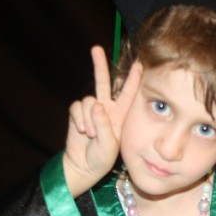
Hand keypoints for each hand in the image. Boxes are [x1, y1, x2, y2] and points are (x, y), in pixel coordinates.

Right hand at [63, 46, 141, 196]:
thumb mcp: (110, 145)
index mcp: (120, 115)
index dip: (133, 79)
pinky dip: (78, 119)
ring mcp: (91, 111)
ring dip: (88, 118)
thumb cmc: (102, 158)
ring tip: (91, 134)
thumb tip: (96, 106)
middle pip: (103, 82)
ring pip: (88, 100)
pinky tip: (82, 131)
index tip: (138, 64)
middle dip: (100, 65)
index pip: (128, 93)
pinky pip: (76, 107)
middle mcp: (106, 109)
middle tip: (96, 48)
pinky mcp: (77, 114)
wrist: (83, 166)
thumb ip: (104, 126)